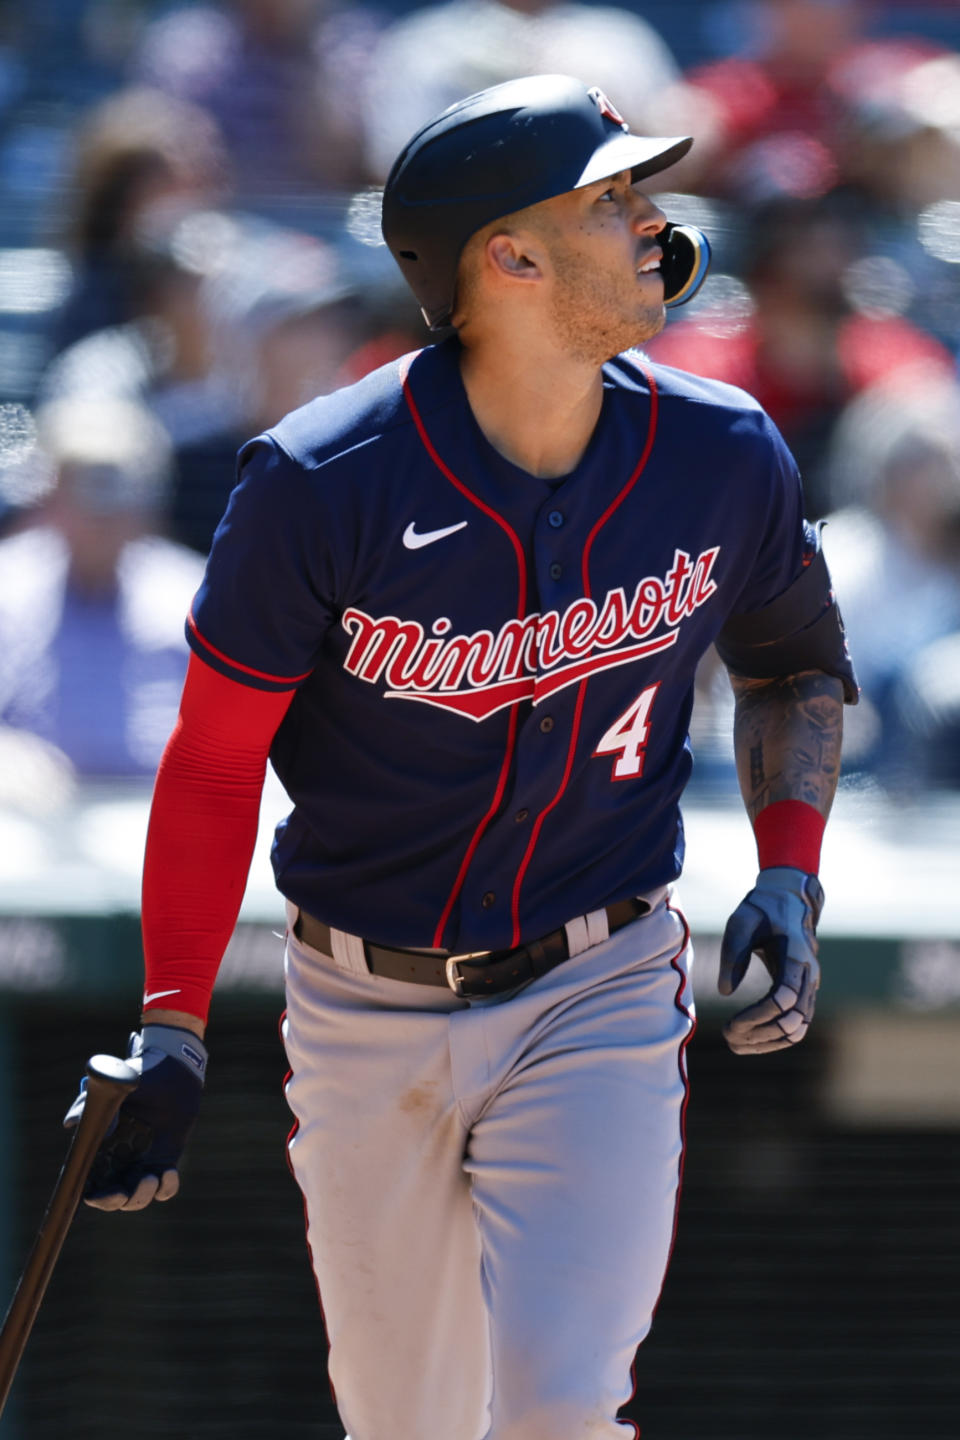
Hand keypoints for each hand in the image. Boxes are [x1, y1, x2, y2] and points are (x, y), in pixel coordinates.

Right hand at [64, 1026, 206, 1210]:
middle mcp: (119, 1157)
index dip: (88, 1193)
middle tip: (123, 1194)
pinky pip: (164, 1188)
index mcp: (100, 1144)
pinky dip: (166, 1188)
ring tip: (152, 1177)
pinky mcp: (165, 1160)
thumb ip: (90, 1103)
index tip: (94, 1196)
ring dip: (141, 1196)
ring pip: (136, 1197)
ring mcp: (142, 1161)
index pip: (87, 1178)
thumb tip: (71, 1123)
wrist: (174, 1068)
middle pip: (110, 1197)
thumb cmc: (140, 1074)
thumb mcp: (113, 1087)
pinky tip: (169, 1172)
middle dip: (113, 1201)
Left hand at [718, 867, 823, 1055]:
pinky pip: (796, 1025)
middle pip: (793, 1021)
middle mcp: (808, 976)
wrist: (788, 900)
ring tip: (735, 1044)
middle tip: (727, 1035)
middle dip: (760, 1034)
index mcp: (796, 956)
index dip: (757, 1016)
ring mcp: (809, 986)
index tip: (730, 1024)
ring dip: (768, 1042)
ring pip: (798, 1029)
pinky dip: (774, 1038)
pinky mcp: (803, 993)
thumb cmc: (762, 909)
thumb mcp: (741, 921)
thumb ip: (733, 953)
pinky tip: (749, 1040)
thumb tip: (724, 992)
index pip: (784, 999)